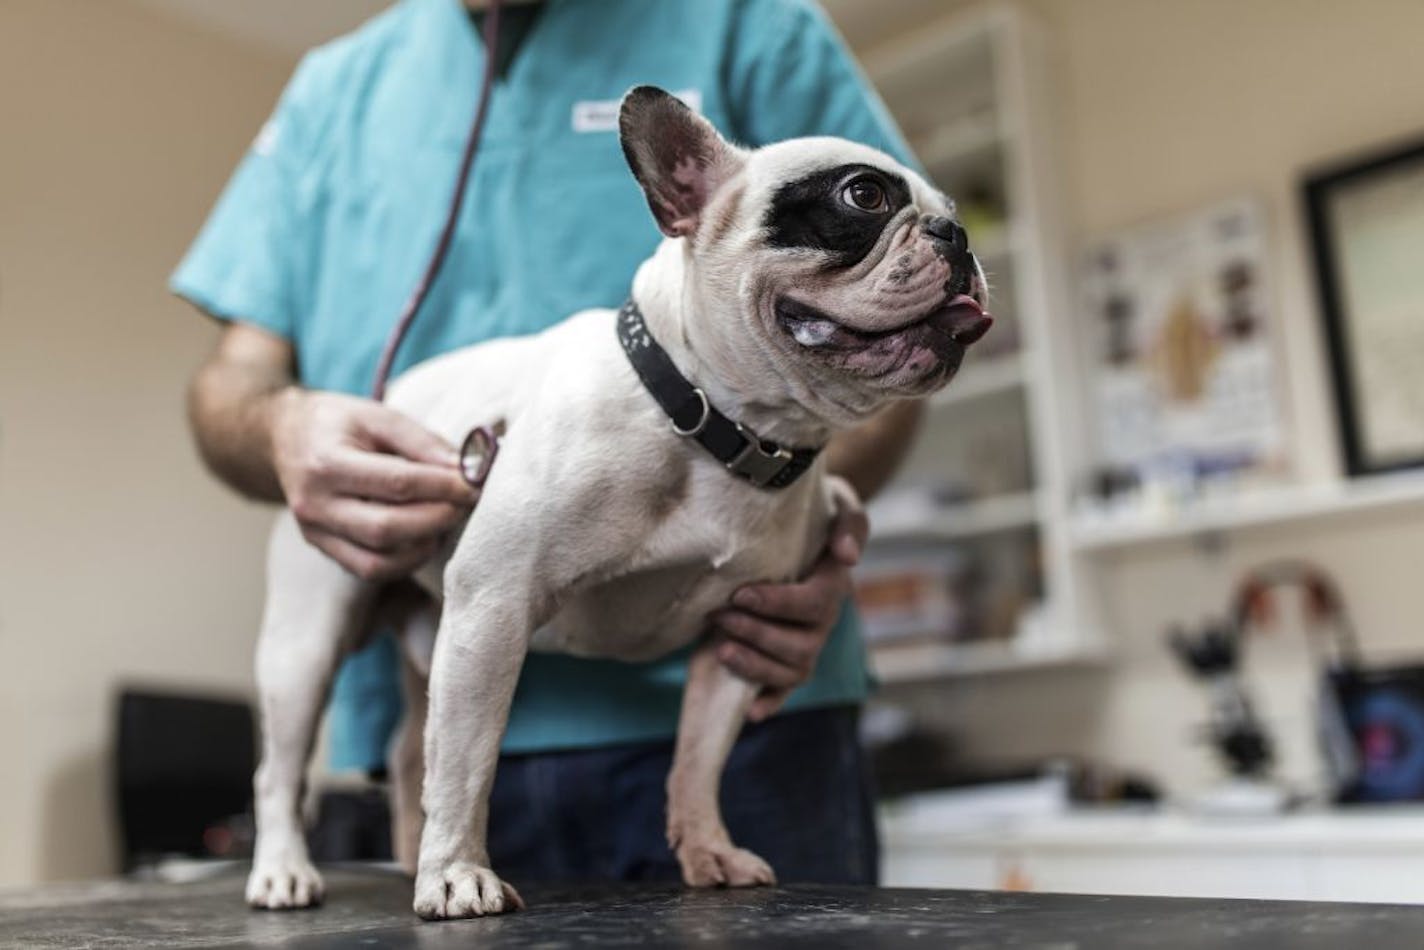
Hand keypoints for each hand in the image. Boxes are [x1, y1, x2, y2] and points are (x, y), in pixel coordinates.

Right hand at [270, 388, 477, 580]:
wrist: (284, 438)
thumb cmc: (337, 423)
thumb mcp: (378, 415)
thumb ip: (422, 442)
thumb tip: (466, 470)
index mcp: (326, 463)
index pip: (396, 483)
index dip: (443, 487)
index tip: (474, 483)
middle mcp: (315, 505)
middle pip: (387, 529)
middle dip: (438, 518)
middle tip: (467, 502)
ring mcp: (315, 533)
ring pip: (379, 561)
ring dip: (425, 543)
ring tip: (446, 517)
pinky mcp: (323, 549)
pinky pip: (371, 569)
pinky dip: (406, 560)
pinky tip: (425, 536)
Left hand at [712, 499, 869, 721]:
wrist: (799, 525)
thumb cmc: (817, 511)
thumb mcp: (840, 502)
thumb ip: (850, 524)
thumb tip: (847, 557)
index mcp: (834, 586)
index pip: (812, 604)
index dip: (776, 604)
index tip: (740, 594)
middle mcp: (824, 622)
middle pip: (800, 645)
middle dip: (757, 633)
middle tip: (719, 616)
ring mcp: (808, 645)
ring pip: (792, 672)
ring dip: (756, 666)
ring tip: (722, 649)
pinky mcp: (789, 660)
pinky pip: (784, 691)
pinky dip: (769, 703)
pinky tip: (750, 712)